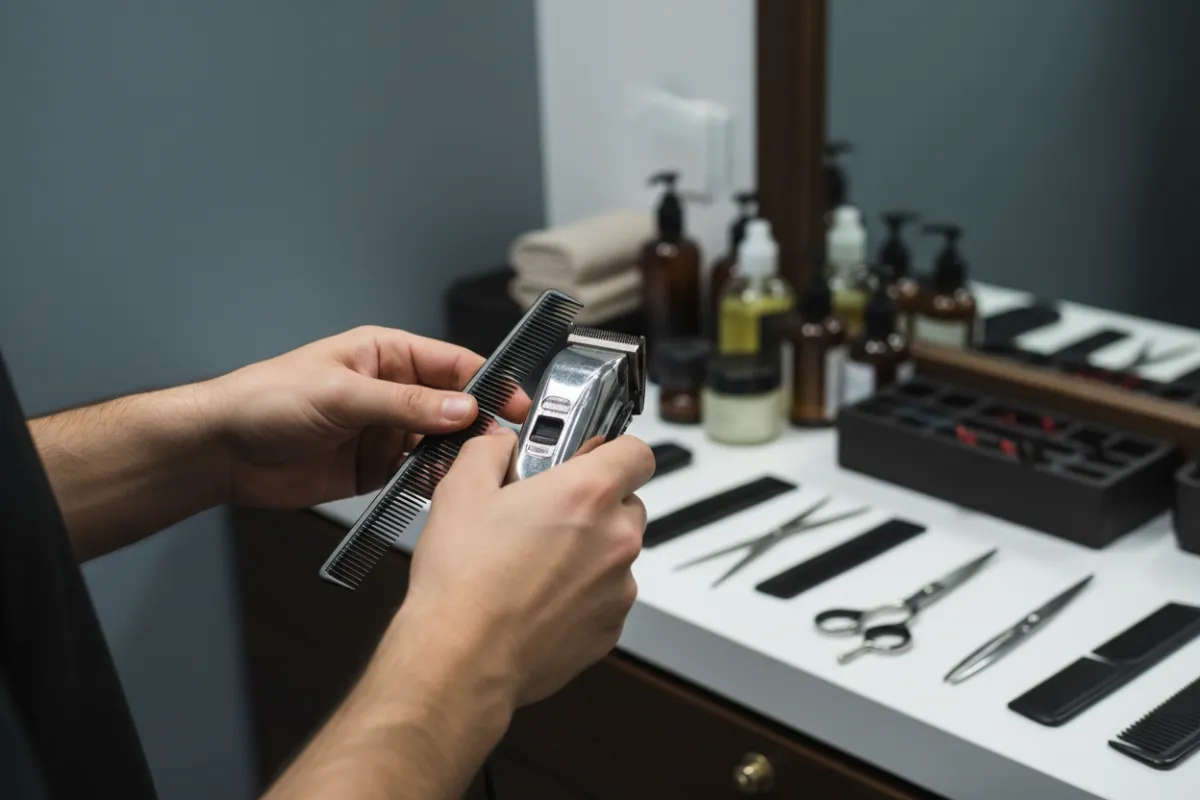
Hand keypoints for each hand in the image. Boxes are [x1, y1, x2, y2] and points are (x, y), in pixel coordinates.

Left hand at [207, 326, 529, 508]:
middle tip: (499, 445)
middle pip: (454, 406)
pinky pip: (418, 475)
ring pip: (441, 443)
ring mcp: (386, 431)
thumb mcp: (342, 394)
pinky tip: (441, 490)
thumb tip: (461, 408)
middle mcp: (392, 392)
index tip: (515, 403)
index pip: (454, 363)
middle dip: (479, 424)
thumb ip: (405, 404)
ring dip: (457, 457)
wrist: (223, 451)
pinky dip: (433, 483)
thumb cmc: (266, 400)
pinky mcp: (376, 469)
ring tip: (472, 471)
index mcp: (387, 355)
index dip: (489, 382)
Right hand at [397, 429, 654, 707]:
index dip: (613, 451)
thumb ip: (490, 450)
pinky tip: (536, 597)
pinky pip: (606, 596)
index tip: (589, 459)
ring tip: (532, 562)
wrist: (461, 660)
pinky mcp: (610, 627)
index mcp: (588, 494)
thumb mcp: (461, 490)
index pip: (637, 452)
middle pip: (627, 503)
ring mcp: (619, 587)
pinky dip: (581, 593)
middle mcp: (615, 539)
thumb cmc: (462, 583)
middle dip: (592, 503)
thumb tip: (501, 443)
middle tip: (545, 513)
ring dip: (587, 550)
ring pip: (615, 553)